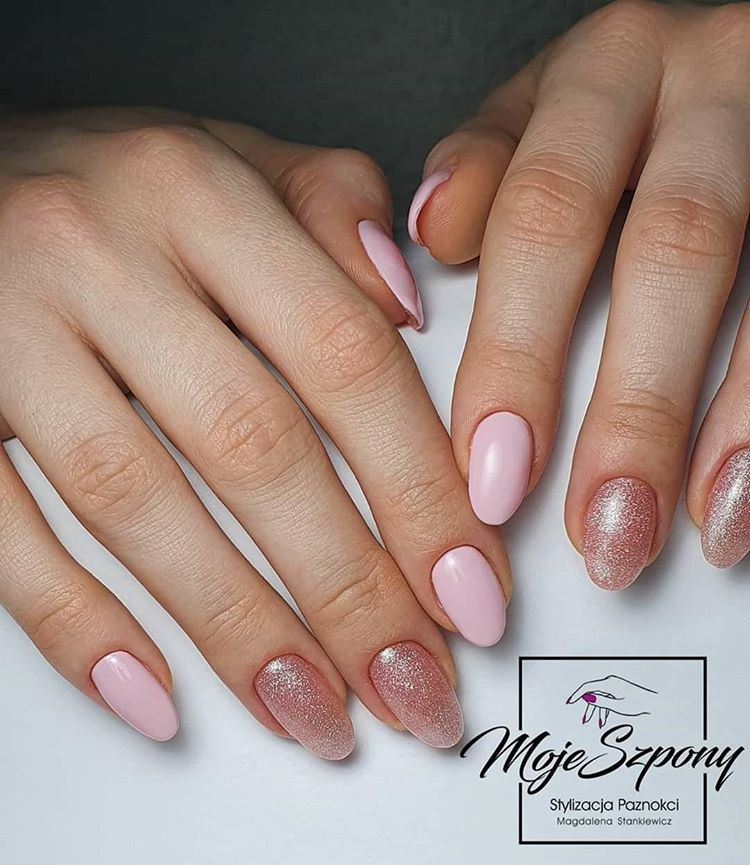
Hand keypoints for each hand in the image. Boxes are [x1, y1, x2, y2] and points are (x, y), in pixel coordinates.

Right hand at [0, 107, 510, 755]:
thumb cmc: (108, 186)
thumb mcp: (228, 159)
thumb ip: (331, 208)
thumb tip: (410, 307)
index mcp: (196, 191)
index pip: (346, 358)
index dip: (421, 488)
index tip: (471, 590)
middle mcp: (96, 253)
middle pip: (254, 447)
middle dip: (349, 590)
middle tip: (415, 684)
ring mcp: (2, 332)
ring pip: (137, 504)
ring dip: (238, 630)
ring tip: (316, 712)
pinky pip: (2, 533)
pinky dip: (78, 626)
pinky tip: (155, 694)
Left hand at [408, 0, 749, 586]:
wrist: (723, 60)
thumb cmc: (606, 114)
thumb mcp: (533, 119)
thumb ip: (480, 172)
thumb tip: (431, 231)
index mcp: (599, 77)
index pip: (542, 216)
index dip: (516, 353)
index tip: (490, 474)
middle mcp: (702, 82)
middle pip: (669, 250)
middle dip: (628, 407)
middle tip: (594, 527)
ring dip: (714, 425)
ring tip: (665, 530)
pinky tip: (733, 493)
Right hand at [566, 674, 656, 727]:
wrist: (655, 703)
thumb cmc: (639, 704)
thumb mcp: (617, 706)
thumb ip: (601, 701)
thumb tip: (587, 697)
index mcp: (609, 683)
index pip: (587, 687)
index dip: (577, 695)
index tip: (569, 702)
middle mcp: (610, 682)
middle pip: (593, 694)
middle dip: (588, 708)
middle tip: (584, 721)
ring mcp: (614, 686)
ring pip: (600, 698)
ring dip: (597, 711)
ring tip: (596, 724)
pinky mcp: (618, 690)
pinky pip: (606, 699)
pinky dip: (604, 709)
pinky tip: (604, 720)